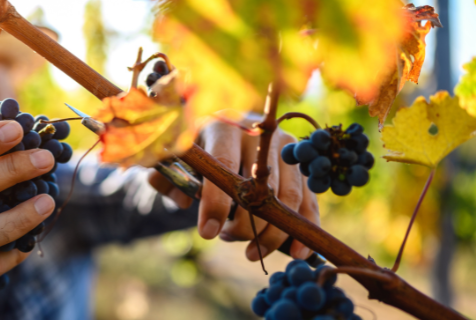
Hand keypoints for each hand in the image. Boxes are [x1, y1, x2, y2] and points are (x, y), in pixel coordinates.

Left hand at [148, 117, 318, 261]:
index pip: (225, 166)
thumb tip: (183, 201)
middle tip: (228, 239)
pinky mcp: (300, 163)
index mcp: (224, 127)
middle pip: (260, 187)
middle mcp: (259, 135)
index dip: (216, 202)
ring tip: (252, 252)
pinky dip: (305, 227)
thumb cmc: (198, 148)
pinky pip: (309, 199)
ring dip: (272, 233)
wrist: (227, 127)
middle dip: (246, 224)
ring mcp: (286, 147)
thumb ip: (167, 178)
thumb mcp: (176, 158)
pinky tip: (297, 252)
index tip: (208, 233)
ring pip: (288, 197)